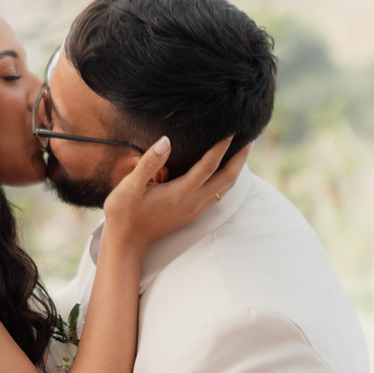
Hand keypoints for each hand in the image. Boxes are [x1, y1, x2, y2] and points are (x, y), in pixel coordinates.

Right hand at [103, 134, 244, 251]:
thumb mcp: (130, 186)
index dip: (220, 148)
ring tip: (242, 151)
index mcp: (179, 194)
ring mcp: (194, 210)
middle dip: (240, 159)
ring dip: (236, 169)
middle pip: (226, 179)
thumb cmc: (124, 212)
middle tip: (249, 138)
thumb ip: (150, 163)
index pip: (208, 167)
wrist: (126, 241)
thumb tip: (166, 140)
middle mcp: (192, 203)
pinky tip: (224, 170)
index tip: (230, 131)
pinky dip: (226, 179)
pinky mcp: (192, 213)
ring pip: (224, 188)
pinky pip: (217, 194)